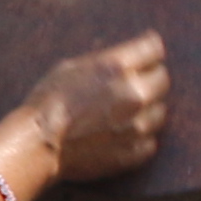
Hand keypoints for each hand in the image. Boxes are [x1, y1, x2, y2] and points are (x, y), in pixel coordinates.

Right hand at [19, 35, 173, 180]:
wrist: (37, 146)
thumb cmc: (46, 103)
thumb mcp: (70, 68)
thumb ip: (105, 62)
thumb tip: (127, 58)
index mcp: (116, 67)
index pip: (153, 48)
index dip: (148, 50)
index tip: (146, 53)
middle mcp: (134, 94)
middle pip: (163, 79)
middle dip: (150, 79)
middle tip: (133, 85)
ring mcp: (138, 126)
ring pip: (160, 111)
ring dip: (147, 110)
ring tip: (124, 114)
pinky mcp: (135, 152)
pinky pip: (151, 141)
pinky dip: (141, 138)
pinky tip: (122, 135)